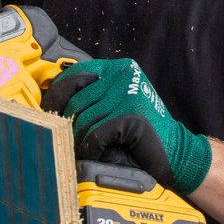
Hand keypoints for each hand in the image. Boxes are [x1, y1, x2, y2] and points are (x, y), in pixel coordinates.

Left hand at [41, 58, 211, 194]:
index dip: (57, 95)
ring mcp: (128, 94)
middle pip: (75, 98)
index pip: (74, 74)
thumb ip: (94, 95)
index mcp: (118, 67)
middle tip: (61, 137)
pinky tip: (93, 155)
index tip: (48, 112)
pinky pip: (96, 134)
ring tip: (80, 150)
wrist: (175, 151)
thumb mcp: (118, 102)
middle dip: (65, 122)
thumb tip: (51, 102)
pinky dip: (90, 149)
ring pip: (83, 119)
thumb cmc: (142, 131)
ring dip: (78, 140)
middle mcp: (123, 75)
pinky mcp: (131, 115)